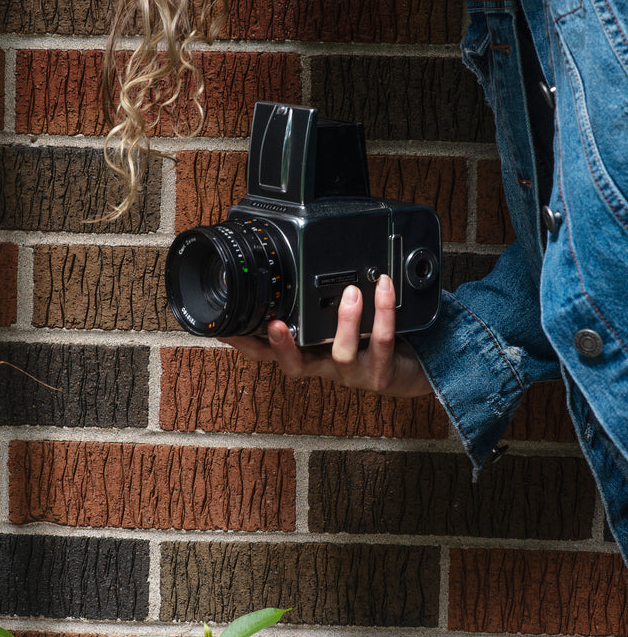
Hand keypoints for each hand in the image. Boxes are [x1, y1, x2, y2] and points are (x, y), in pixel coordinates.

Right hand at [218, 275, 431, 396]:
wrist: (410, 369)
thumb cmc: (370, 341)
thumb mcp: (337, 322)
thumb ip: (315, 303)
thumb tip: (296, 263)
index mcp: (308, 353)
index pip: (267, 353)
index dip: (244, 344)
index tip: (225, 328)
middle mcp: (325, 366)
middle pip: (294, 366)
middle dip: (280, 347)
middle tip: (273, 325)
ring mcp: (352, 373)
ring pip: (341, 353)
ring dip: (344, 322)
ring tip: (350, 294)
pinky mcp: (380, 373)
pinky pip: (381, 342)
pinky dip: (383, 314)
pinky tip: (383, 290)